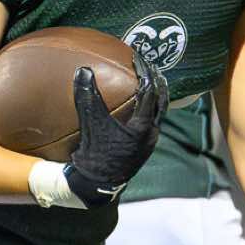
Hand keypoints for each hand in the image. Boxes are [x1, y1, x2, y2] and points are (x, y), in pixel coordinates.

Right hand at [63, 58, 166, 206]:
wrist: (97, 184)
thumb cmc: (94, 154)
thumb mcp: (90, 123)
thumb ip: (87, 96)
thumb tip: (83, 70)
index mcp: (143, 127)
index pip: (150, 91)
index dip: (146, 72)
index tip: (140, 59)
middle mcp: (152, 134)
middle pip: (161, 101)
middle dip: (158, 83)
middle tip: (151, 66)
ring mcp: (150, 143)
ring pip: (159, 114)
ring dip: (156, 97)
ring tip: (150, 83)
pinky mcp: (145, 149)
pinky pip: (152, 123)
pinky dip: (150, 109)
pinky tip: (141, 106)